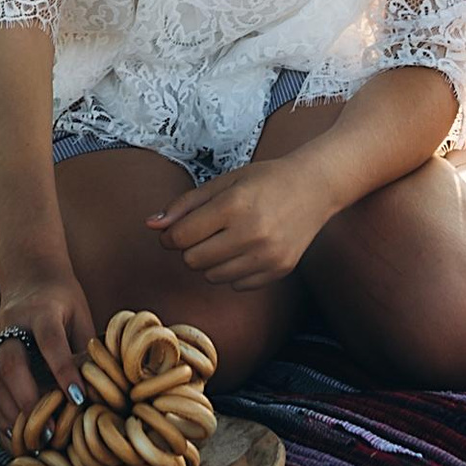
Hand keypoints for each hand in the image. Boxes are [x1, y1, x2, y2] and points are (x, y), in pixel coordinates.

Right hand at [0, 267, 94, 439]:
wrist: (29, 277)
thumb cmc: (64, 301)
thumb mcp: (80, 316)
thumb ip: (85, 349)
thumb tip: (101, 389)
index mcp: (41, 311)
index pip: (50, 342)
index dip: (64, 371)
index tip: (78, 400)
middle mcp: (11, 326)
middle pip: (12, 364)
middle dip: (29, 400)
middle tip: (50, 430)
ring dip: (12, 414)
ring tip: (31, 442)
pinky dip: (0, 415)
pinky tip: (15, 435)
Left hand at [147, 157, 331, 295]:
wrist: (314, 187)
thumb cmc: (265, 180)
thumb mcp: (223, 182)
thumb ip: (185, 205)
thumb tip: (151, 225)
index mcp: (234, 205)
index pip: (180, 237)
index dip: (170, 236)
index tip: (175, 230)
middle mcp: (252, 233)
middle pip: (193, 260)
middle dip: (190, 248)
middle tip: (203, 232)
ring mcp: (268, 255)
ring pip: (212, 276)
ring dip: (210, 261)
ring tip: (226, 239)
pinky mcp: (279, 270)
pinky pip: (237, 285)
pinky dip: (233, 271)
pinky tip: (246, 249)